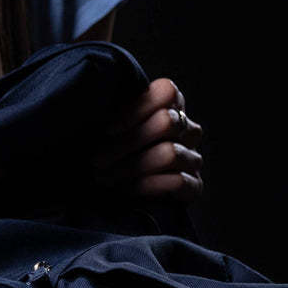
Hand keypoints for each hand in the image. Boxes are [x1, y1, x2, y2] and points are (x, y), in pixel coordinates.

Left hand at [93, 78, 203, 200]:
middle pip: (167, 122)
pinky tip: (125, 188)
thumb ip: (111, 114)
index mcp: (170, 106)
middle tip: (98, 159)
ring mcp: (193, 157)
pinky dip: (146, 185)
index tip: (107, 130)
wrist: (125, 195)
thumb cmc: (114, 153)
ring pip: (170, 153)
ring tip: (104, 176)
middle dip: (126, 143)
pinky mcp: (195, 185)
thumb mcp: (111, 130)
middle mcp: (187, 129)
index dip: (135, 110)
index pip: (167, 92)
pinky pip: (178, 181)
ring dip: (130, 167)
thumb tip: (93, 107)